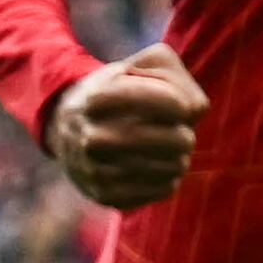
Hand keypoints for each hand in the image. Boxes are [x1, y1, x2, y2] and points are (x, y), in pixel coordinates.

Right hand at [45, 43, 206, 208]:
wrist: (70, 130)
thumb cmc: (122, 90)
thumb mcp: (144, 66)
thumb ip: (176, 76)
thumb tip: (193, 110)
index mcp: (97, 98)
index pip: (169, 102)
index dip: (183, 104)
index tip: (178, 105)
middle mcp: (90, 137)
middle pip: (176, 139)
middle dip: (185, 133)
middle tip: (178, 131)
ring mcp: (95, 170)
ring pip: (173, 167)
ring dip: (180, 156)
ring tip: (169, 149)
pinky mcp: (106, 196)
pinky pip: (164, 189)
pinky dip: (170, 177)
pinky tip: (158, 167)